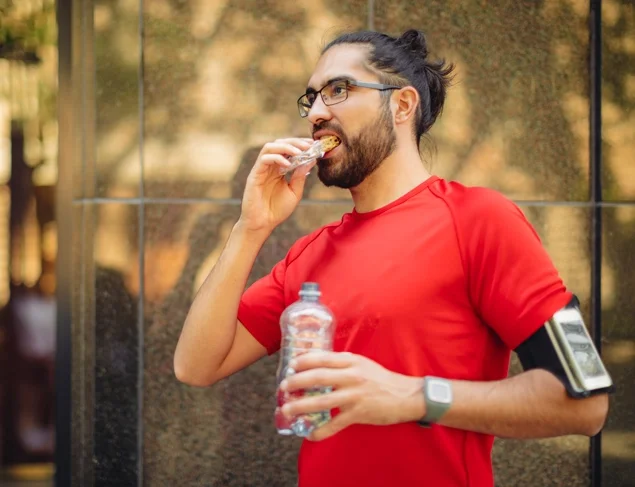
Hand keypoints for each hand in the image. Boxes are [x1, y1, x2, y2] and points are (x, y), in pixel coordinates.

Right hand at [239, 138, 315, 233]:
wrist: (263, 224)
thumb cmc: (277, 210)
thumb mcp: (295, 192)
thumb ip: (300, 176)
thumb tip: (311, 160)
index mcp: (279, 169)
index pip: (288, 149)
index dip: (300, 144)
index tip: (314, 144)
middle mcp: (270, 166)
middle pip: (280, 143)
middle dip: (295, 142)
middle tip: (308, 145)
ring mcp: (261, 169)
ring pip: (270, 147)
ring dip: (286, 147)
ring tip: (299, 152)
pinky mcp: (255, 175)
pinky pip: (264, 159)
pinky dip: (277, 157)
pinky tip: (288, 164)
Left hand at [280, 352, 424, 440]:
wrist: (407, 396)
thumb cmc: (382, 379)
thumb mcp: (363, 364)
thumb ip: (343, 363)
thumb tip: (319, 362)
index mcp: (351, 362)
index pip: (322, 358)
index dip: (303, 362)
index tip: (291, 366)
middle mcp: (352, 376)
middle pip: (318, 378)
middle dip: (296, 382)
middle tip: (283, 387)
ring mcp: (355, 395)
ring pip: (322, 401)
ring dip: (301, 406)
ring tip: (287, 410)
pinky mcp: (359, 413)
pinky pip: (336, 424)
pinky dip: (321, 431)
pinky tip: (310, 434)